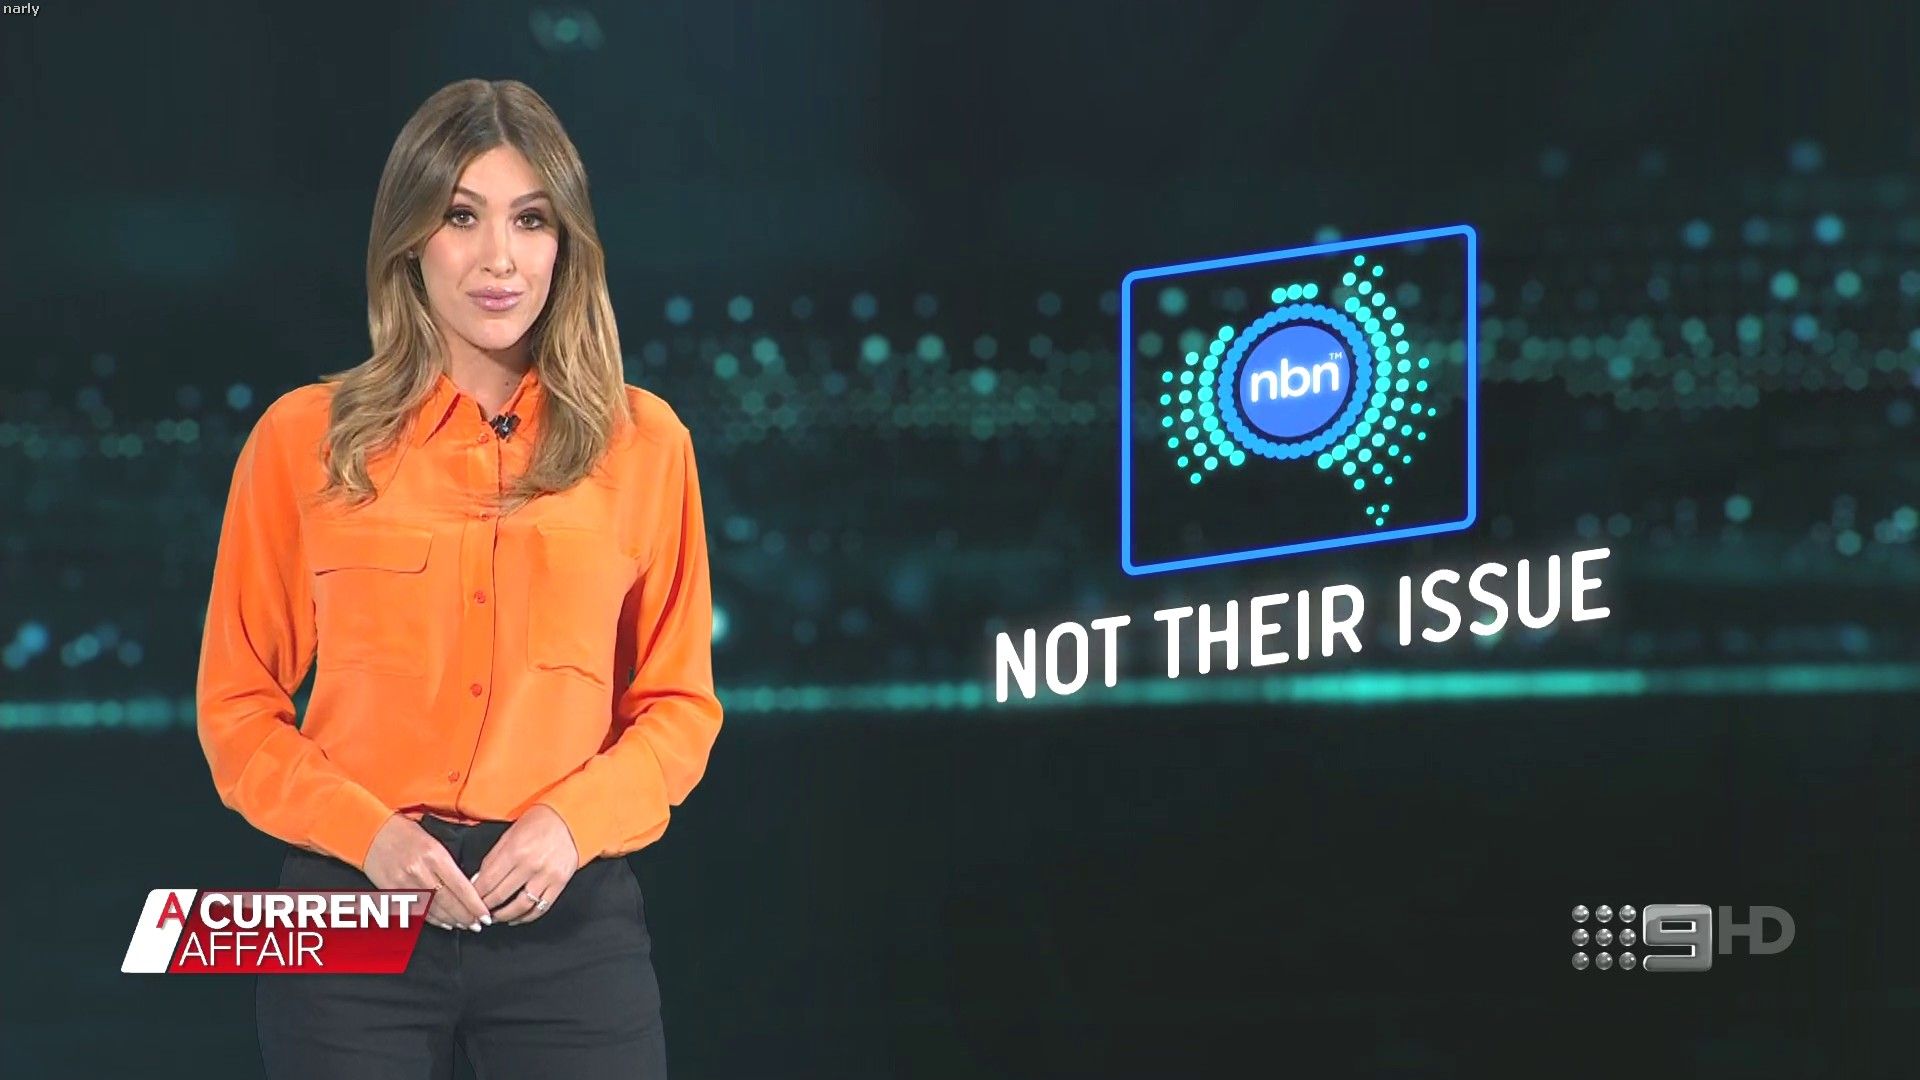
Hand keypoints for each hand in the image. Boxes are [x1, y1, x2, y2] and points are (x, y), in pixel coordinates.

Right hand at [362, 814, 492, 931]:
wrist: (372, 833)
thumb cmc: (406, 833)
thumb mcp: (435, 841)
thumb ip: (450, 863)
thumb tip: (469, 885)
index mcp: (434, 855)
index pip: (461, 887)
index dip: (475, 905)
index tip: (485, 915)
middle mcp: (420, 871)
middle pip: (448, 903)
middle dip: (466, 917)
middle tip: (478, 925)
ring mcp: (404, 884)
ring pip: (433, 910)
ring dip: (451, 921)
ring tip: (465, 925)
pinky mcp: (392, 892)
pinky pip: (416, 911)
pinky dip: (433, 919)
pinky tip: (444, 923)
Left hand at [470, 804, 579, 925]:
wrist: (570, 819)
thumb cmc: (538, 823)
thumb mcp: (510, 835)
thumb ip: (493, 858)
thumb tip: (478, 881)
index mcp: (515, 850)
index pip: (488, 881)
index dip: (475, 895)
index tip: (469, 900)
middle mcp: (530, 865)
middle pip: (500, 896)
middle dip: (485, 907)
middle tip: (478, 912)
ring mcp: (546, 876)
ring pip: (520, 906)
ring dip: (504, 916)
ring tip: (495, 917)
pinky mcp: (559, 883)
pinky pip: (540, 907)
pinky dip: (526, 917)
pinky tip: (516, 917)